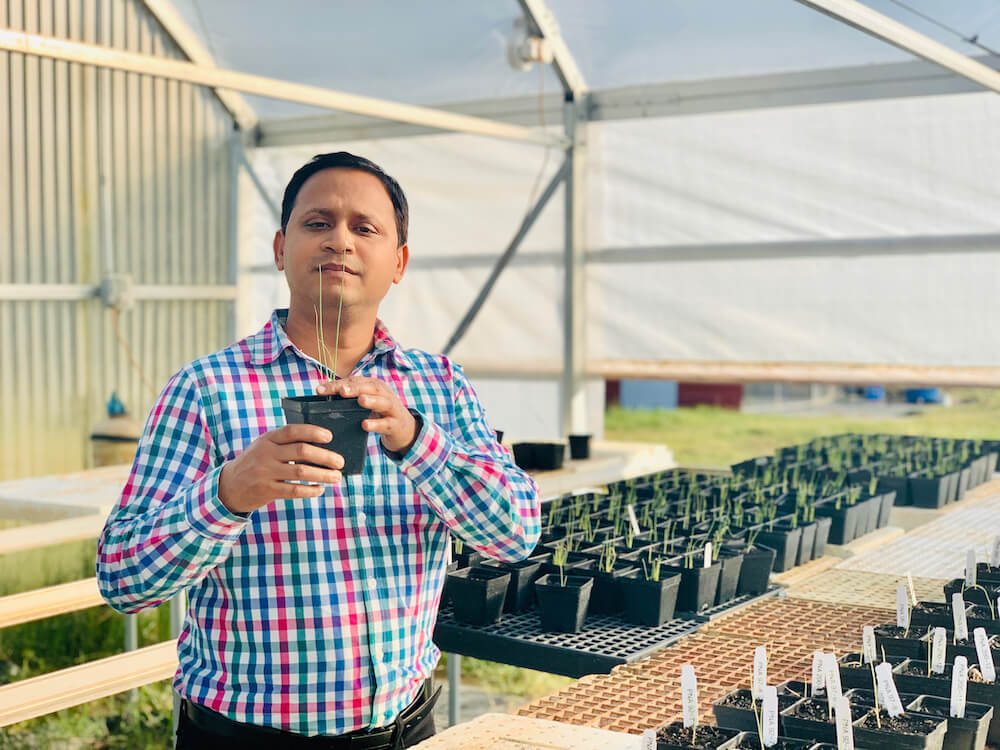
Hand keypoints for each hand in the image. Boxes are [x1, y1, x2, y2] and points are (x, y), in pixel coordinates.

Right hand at [217, 424, 344, 514]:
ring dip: (323, 475)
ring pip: (301, 472)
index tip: (330, 437)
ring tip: (336, 477)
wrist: (229, 486)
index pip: (293, 431)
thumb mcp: (264, 446)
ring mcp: (265, 472)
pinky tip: (320, 489)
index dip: (313, 432)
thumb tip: (321, 444)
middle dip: (325, 457)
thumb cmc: (256, 462)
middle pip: (301, 452)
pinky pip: (294, 491)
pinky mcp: (266, 490)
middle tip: (340, 462)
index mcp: (268, 439)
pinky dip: (310, 490)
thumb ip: (285, 443)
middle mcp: (266, 453)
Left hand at [316, 376, 417, 454]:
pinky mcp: (395, 424)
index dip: (336, 385)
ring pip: (382, 402)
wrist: (404, 429)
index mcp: (372, 386)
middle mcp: (383, 394)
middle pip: (369, 387)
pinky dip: (376, 424)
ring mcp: (391, 408)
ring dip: (371, 400)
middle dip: (354, 388)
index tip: (319, 390)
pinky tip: (364, 425)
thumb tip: (320, 397)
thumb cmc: (378, 413)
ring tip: (359, 400)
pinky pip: (386, 423)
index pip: (353, 382)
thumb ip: (348, 399)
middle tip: (341, 391)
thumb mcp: (365, 402)